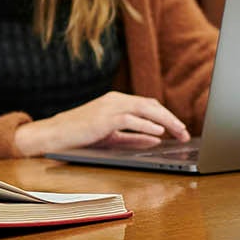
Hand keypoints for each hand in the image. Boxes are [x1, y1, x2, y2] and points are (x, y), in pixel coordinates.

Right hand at [14, 92, 190, 157]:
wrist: (53, 135)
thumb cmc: (79, 137)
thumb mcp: (111, 138)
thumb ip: (133, 138)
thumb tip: (156, 139)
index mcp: (117, 102)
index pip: (149, 106)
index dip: (167, 117)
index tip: (180, 130)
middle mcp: (115, 100)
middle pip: (151, 106)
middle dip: (171, 119)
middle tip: (185, 133)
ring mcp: (110, 107)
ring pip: (145, 110)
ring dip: (166, 121)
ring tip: (179, 132)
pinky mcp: (104, 117)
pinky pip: (130, 119)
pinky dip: (146, 125)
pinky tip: (159, 132)